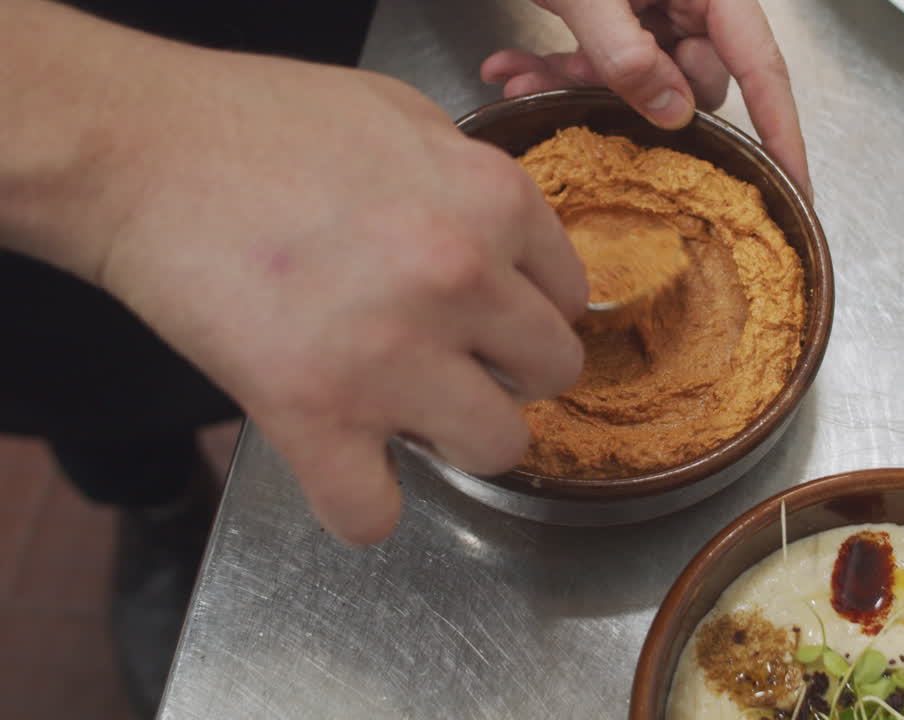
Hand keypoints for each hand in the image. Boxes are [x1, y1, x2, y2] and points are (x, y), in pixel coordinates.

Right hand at [82, 43, 585, 543]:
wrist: (139, 150)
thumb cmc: (262, 120)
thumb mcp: (403, 115)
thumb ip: (473, 179)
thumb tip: (506, 241)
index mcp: (493, 200)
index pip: (570, 295)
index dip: (528, 308)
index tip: (491, 315)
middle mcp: (462, 279)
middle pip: (553, 374)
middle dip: (508, 373)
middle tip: (453, 358)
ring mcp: (393, 355)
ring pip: (498, 450)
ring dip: (457, 439)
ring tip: (406, 408)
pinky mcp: (314, 416)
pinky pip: (372, 513)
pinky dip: (360, 504)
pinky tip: (342, 467)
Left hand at [481, 0, 810, 198]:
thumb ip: (628, 57)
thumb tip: (673, 115)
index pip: (763, 68)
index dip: (782, 131)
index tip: (794, 185)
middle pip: (693, 79)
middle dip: (636, 98)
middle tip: (580, 84)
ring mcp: (654, 2)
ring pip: (640, 77)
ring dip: (580, 84)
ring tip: (523, 76)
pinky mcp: (618, 7)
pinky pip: (606, 57)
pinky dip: (562, 67)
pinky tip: (517, 68)